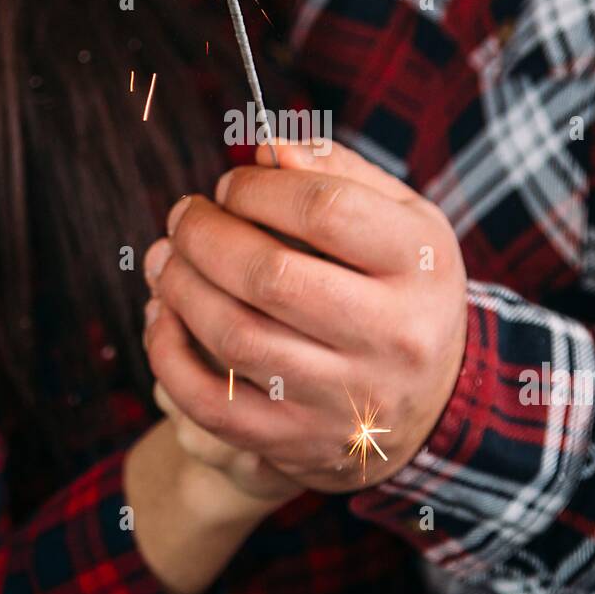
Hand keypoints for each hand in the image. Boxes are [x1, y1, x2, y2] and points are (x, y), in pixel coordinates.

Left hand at [142, 141, 467, 491]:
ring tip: (163, 259)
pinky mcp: (303, 443)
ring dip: (179, 289)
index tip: (229, 186)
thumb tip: (266, 150)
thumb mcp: (401, 219)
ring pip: (236, 339)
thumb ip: (338, 174)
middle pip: (271, 276)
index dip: (257, 189)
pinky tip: (161, 318)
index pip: (324, 210)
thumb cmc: (403, 287)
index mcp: (419, 266)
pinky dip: (170, 358)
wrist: (433, 402)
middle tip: (182, 217)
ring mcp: (347, 398)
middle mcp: (392, 336)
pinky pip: (216, 407)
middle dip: (204, 236)